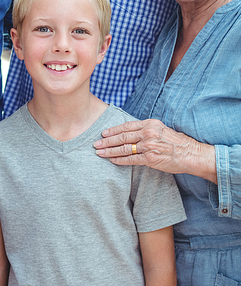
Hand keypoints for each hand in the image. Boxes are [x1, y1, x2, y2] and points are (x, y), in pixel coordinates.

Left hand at [93, 118, 216, 180]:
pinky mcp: (150, 159)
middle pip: (122, 137)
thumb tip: (130, 132)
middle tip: (96, 144)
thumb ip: (146, 129)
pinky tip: (112, 161)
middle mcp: (148, 133)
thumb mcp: (161, 129)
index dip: (113, 130)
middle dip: (107, 141)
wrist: (190, 154)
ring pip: (124, 148)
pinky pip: (131, 159)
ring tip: (100, 153)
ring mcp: (148, 146)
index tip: (103, 133)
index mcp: (149, 124)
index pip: (126, 126)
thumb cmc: (176, 142)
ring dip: (109, 151)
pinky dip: (120, 160)